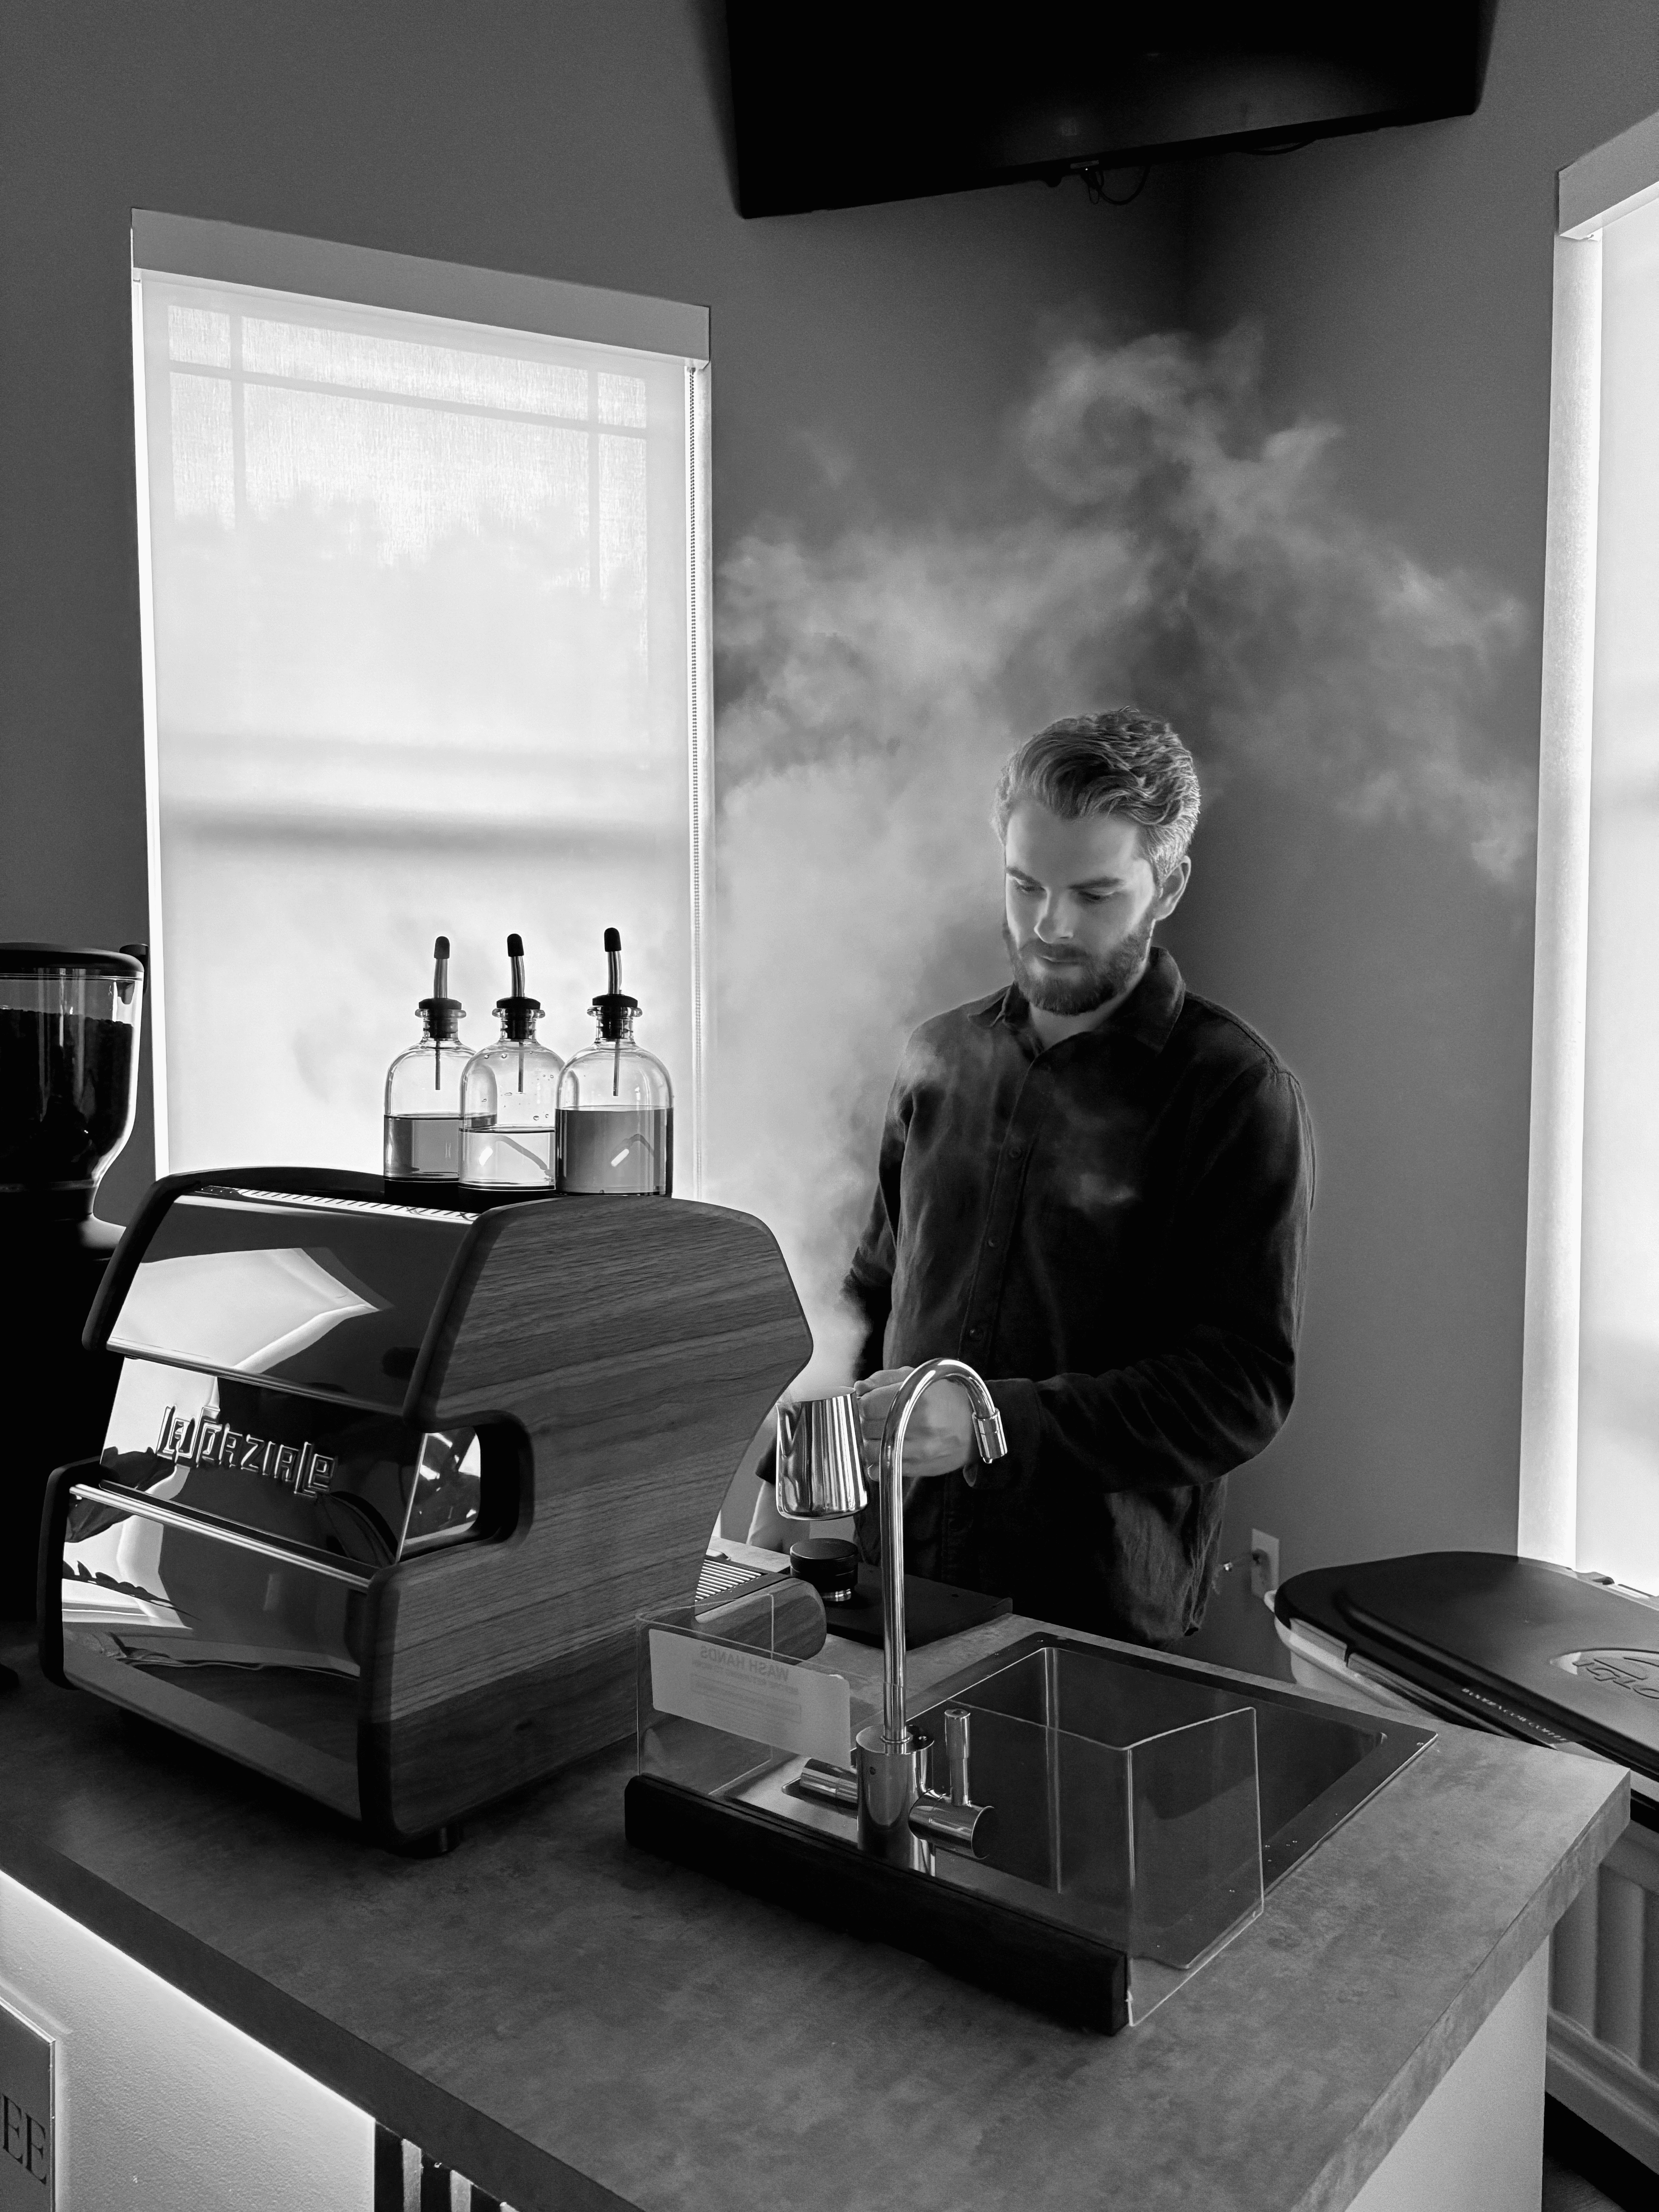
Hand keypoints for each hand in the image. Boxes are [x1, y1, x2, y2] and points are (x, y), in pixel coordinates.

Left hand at [854, 1367, 975, 1479]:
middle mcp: (918, 1424)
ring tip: (882, 1434)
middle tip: (877, 1417)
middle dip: (867, 1421)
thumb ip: (884, 1379)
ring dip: (870, 1442)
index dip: (864, 1402)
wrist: (974, 1428)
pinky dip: (878, 1461)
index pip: (867, 1404)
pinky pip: (881, 1469)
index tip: (870, 1402)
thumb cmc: (945, 1399)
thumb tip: (859, 1389)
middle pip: (867, 1427)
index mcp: (917, 1397)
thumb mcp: (917, 1377)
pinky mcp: (918, 1468)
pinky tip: (888, 1449)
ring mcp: (919, 1449)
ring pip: (871, 1450)